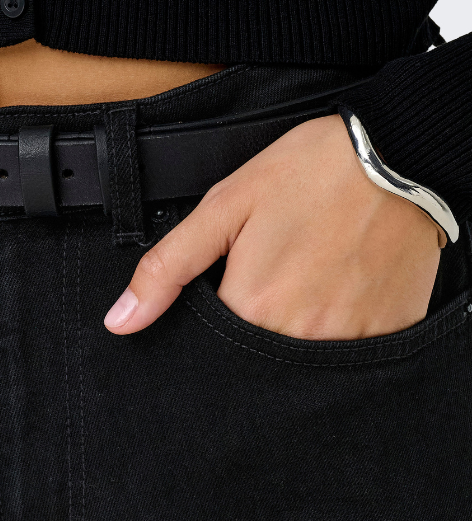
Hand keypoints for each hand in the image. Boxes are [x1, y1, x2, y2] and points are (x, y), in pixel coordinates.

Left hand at [103, 114, 443, 339]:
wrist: (401, 154)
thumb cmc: (312, 172)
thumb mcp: (225, 206)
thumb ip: (168, 268)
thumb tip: (119, 321)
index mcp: (252, 307)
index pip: (213, 351)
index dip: (219, 324)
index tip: (238, 291)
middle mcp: (297, 336)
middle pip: (257, 363)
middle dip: (258, 333)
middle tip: (282, 279)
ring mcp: (345, 342)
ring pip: (303, 367)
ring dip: (299, 337)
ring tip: (312, 284)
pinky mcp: (385, 338)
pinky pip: (351, 360)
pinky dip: (343, 336)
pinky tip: (344, 296)